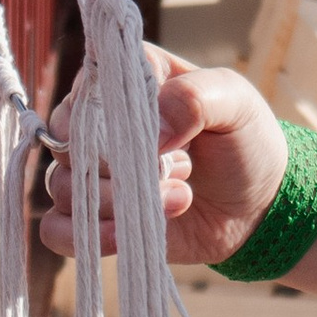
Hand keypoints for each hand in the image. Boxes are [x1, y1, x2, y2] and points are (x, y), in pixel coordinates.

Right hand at [38, 48, 289, 266]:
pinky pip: (56, 229)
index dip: (106, 115)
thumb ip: (194, 99)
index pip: (86, 86)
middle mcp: (102, 124)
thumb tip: (152, 131)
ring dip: (118, 201)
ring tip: (178, 198)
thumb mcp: (234, 103)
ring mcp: (96, 173)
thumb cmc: (246, 141)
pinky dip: (87, 235)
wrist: (259, 205)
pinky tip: (126, 233)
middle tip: (172, 168)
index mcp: (130, 81)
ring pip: (63, 186)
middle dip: (115, 165)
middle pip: (66, 140)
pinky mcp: (98, 217)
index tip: (149, 136)